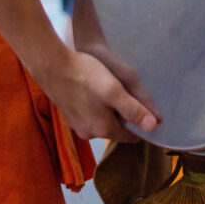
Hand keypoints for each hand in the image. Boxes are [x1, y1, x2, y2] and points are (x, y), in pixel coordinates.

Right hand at [40, 46, 158, 143]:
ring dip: (110, 111)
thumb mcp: (113, 90)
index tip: (148, 112)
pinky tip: (97, 91)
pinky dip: (97, 107)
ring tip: (115, 92)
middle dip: (125, 116)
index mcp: (103, 129)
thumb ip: (132, 109)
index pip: (130, 136)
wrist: (51, 67)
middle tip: (130, 96)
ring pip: (102, 121)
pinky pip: (90, 115)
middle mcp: (90, 133)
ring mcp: (77, 125)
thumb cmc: (84, 76)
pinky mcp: (69, 115)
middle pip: (116, 128)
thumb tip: (153, 126)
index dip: (141, 125)